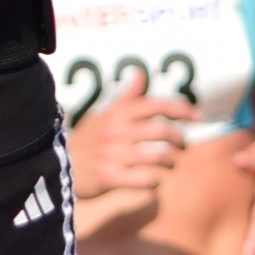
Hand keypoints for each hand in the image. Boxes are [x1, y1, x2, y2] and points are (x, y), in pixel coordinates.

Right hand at [65, 70, 191, 197]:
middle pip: (162, 132)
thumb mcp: (103, 115)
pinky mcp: (110, 177)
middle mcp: (116, 131)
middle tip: (183, 146)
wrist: (56, 165)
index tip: (198, 117)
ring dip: (171, 162)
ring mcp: (113, 155)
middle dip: (180, 140)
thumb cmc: (87, 140)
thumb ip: (127, 98)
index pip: (156, 105)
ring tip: (171, 164)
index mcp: (117, 114)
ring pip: (158, 157)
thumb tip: (141, 73)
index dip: (181, 110)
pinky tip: (155, 180)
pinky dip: (155, 181)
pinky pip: (145, 180)